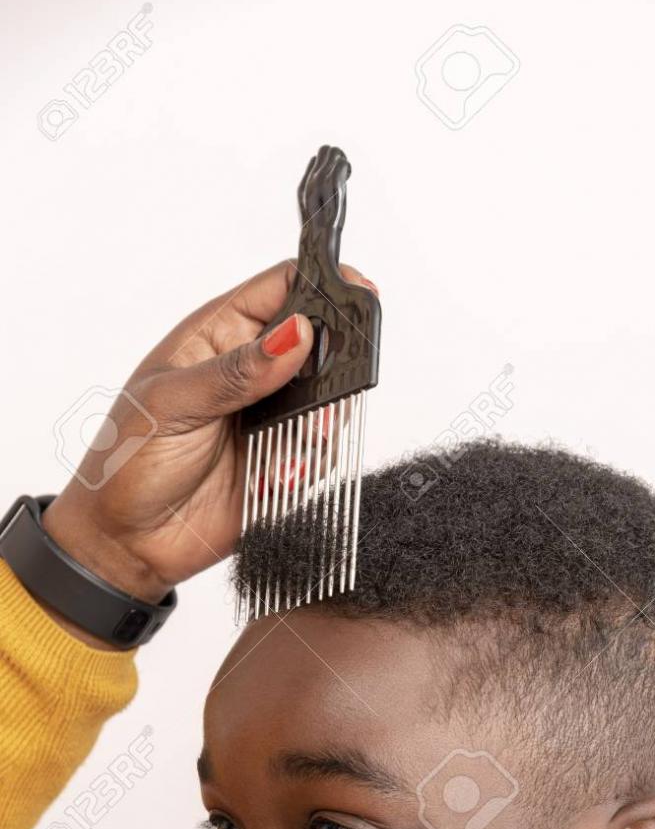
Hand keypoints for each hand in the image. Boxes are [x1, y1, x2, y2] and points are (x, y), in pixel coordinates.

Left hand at [42, 260, 376, 629]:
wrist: (126, 543)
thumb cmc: (127, 463)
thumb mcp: (173, 405)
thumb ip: (236, 372)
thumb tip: (296, 334)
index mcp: (218, 336)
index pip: (282, 288)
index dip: (322, 284)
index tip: (355, 293)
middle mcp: (250, 372)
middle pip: (320, 344)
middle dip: (333, 368)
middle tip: (322, 398)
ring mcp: (270, 418)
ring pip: (328, 403)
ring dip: (319, 427)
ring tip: (290, 452)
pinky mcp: (283, 463)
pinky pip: (320, 455)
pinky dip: (307, 468)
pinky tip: (275, 481)